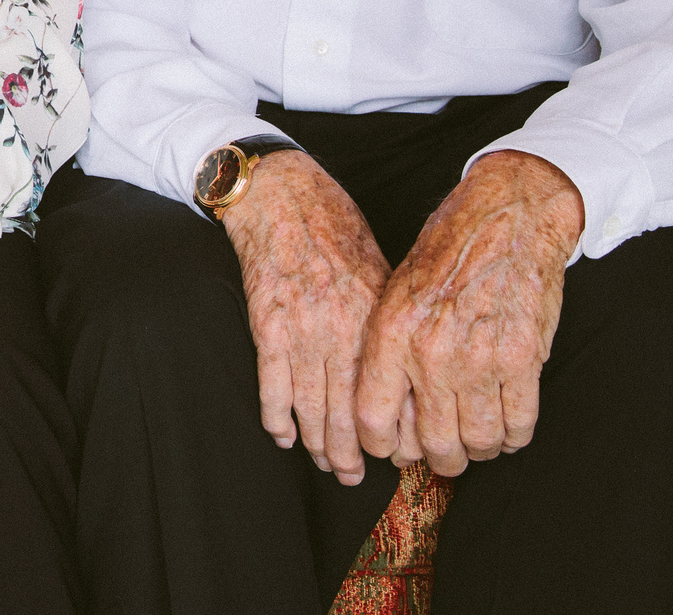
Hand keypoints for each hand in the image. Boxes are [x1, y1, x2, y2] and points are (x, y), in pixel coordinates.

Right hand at [221, 150, 390, 484]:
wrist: (282, 196)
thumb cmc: (335, 226)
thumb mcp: (381, 271)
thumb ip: (386, 322)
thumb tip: (404, 369)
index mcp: (375, 320)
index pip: (391, 396)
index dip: (395, 434)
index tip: (398, 454)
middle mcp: (343, 333)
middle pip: (351, 415)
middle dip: (354, 454)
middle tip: (355, 476)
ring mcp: (303, 332)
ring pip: (312, 411)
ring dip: (319, 446)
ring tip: (325, 463)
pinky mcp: (267, 327)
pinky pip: (272, 390)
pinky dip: (278, 420)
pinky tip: (284, 436)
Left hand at [355, 150, 582, 475]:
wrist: (508, 216)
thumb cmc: (449, 250)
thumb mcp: (396, 291)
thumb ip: (388, 350)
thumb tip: (389, 410)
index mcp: (391, 332)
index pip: (372, 418)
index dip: (381, 446)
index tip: (391, 450)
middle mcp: (432, 351)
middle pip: (432, 443)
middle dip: (439, 458)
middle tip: (444, 452)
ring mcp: (480, 358)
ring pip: (479, 442)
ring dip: (479, 450)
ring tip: (477, 439)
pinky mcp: (524, 358)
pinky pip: (519, 424)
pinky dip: (513, 436)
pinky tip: (506, 426)